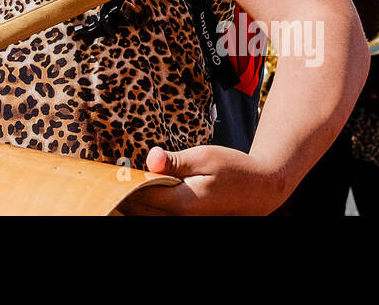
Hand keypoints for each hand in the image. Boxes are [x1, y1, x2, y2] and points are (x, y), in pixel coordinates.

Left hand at [131, 145, 286, 214]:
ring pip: (148, 212)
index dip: (126, 180)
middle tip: (119, 172)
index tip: (117, 166)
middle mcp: (180, 218)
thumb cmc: (234, 170)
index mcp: (181, 202)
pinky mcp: (187, 219)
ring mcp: (185, 221)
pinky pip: (160, 212)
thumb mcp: (205, 157)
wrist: (261, 189)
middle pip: (140, 207)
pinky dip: (151, 201)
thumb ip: (175, 162)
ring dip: (138, 197)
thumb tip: (150, 159)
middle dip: (128, 190)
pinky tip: (150, 186)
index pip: (139, 194)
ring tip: (131, 179)